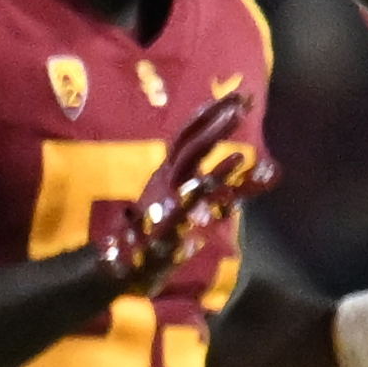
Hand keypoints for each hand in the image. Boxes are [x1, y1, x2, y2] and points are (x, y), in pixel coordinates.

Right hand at [95, 92, 274, 291]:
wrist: (119, 270)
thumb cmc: (156, 242)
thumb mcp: (188, 213)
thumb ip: (219, 195)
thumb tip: (248, 182)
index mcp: (167, 174)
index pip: (187, 137)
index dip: (208, 116)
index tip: (233, 98)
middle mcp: (163, 178)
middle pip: (189, 138)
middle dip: (216, 115)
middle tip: (242, 96)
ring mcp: (164, 195)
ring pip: (188, 155)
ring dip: (213, 132)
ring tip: (237, 114)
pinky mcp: (168, 217)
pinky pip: (193, 191)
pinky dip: (215, 173)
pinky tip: (237, 158)